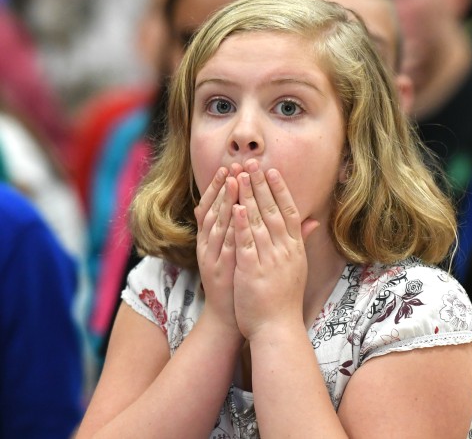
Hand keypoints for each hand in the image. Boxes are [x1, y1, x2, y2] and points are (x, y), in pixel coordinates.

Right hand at [194, 165, 243, 337]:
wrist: (228, 318)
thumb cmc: (238, 283)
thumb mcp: (239, 253)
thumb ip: (244, 231)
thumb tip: (252, 208)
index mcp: (212, 240)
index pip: (214, 206)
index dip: (222, 186)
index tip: (233, 166)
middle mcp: (208, 245)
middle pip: (213, 210)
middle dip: (223, 186)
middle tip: (233, 165)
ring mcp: (212, 257)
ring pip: (216, 224)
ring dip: (225, 201)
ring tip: (234, 181)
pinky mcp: (219, 271)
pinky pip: (224, 246)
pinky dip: (230, 229)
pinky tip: (237, 214)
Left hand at [231, 159, 319, 339]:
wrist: (277, 328)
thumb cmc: (284, 299)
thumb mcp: (297, 266)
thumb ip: (302, 241)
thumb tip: (313, 221)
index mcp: (295, 248)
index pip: (289, 212)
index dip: (280, 190)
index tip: (272, 171)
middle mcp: (285, 250)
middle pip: (273, 211)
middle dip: (262, 185)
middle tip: (253, 163)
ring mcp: (270, 259)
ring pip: (258, 222)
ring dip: (249, 197)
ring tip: (241, 176)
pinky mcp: (253, 270)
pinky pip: (247, 243)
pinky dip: (241, 224)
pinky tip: (235, 207)